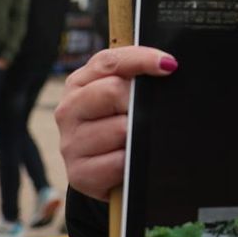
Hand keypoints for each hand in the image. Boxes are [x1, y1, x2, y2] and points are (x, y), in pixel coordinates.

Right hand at [56, 46, 177, 198]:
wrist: (107, 176)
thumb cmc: (119, 125)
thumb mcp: (124, 95)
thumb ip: (135, 76)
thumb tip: (167, 66)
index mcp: (79, 83)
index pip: (109, 61)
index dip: (142, 60)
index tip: (169, 65)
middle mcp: (68, 110)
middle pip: (113, 91)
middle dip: (137, 104)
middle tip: (145, 115)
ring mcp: (70, 143)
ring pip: (120, 129)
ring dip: (137, 137)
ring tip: (135, 142)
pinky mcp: (78, 174)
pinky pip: (118, 162)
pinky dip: (131, 163)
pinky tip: (130, 163)